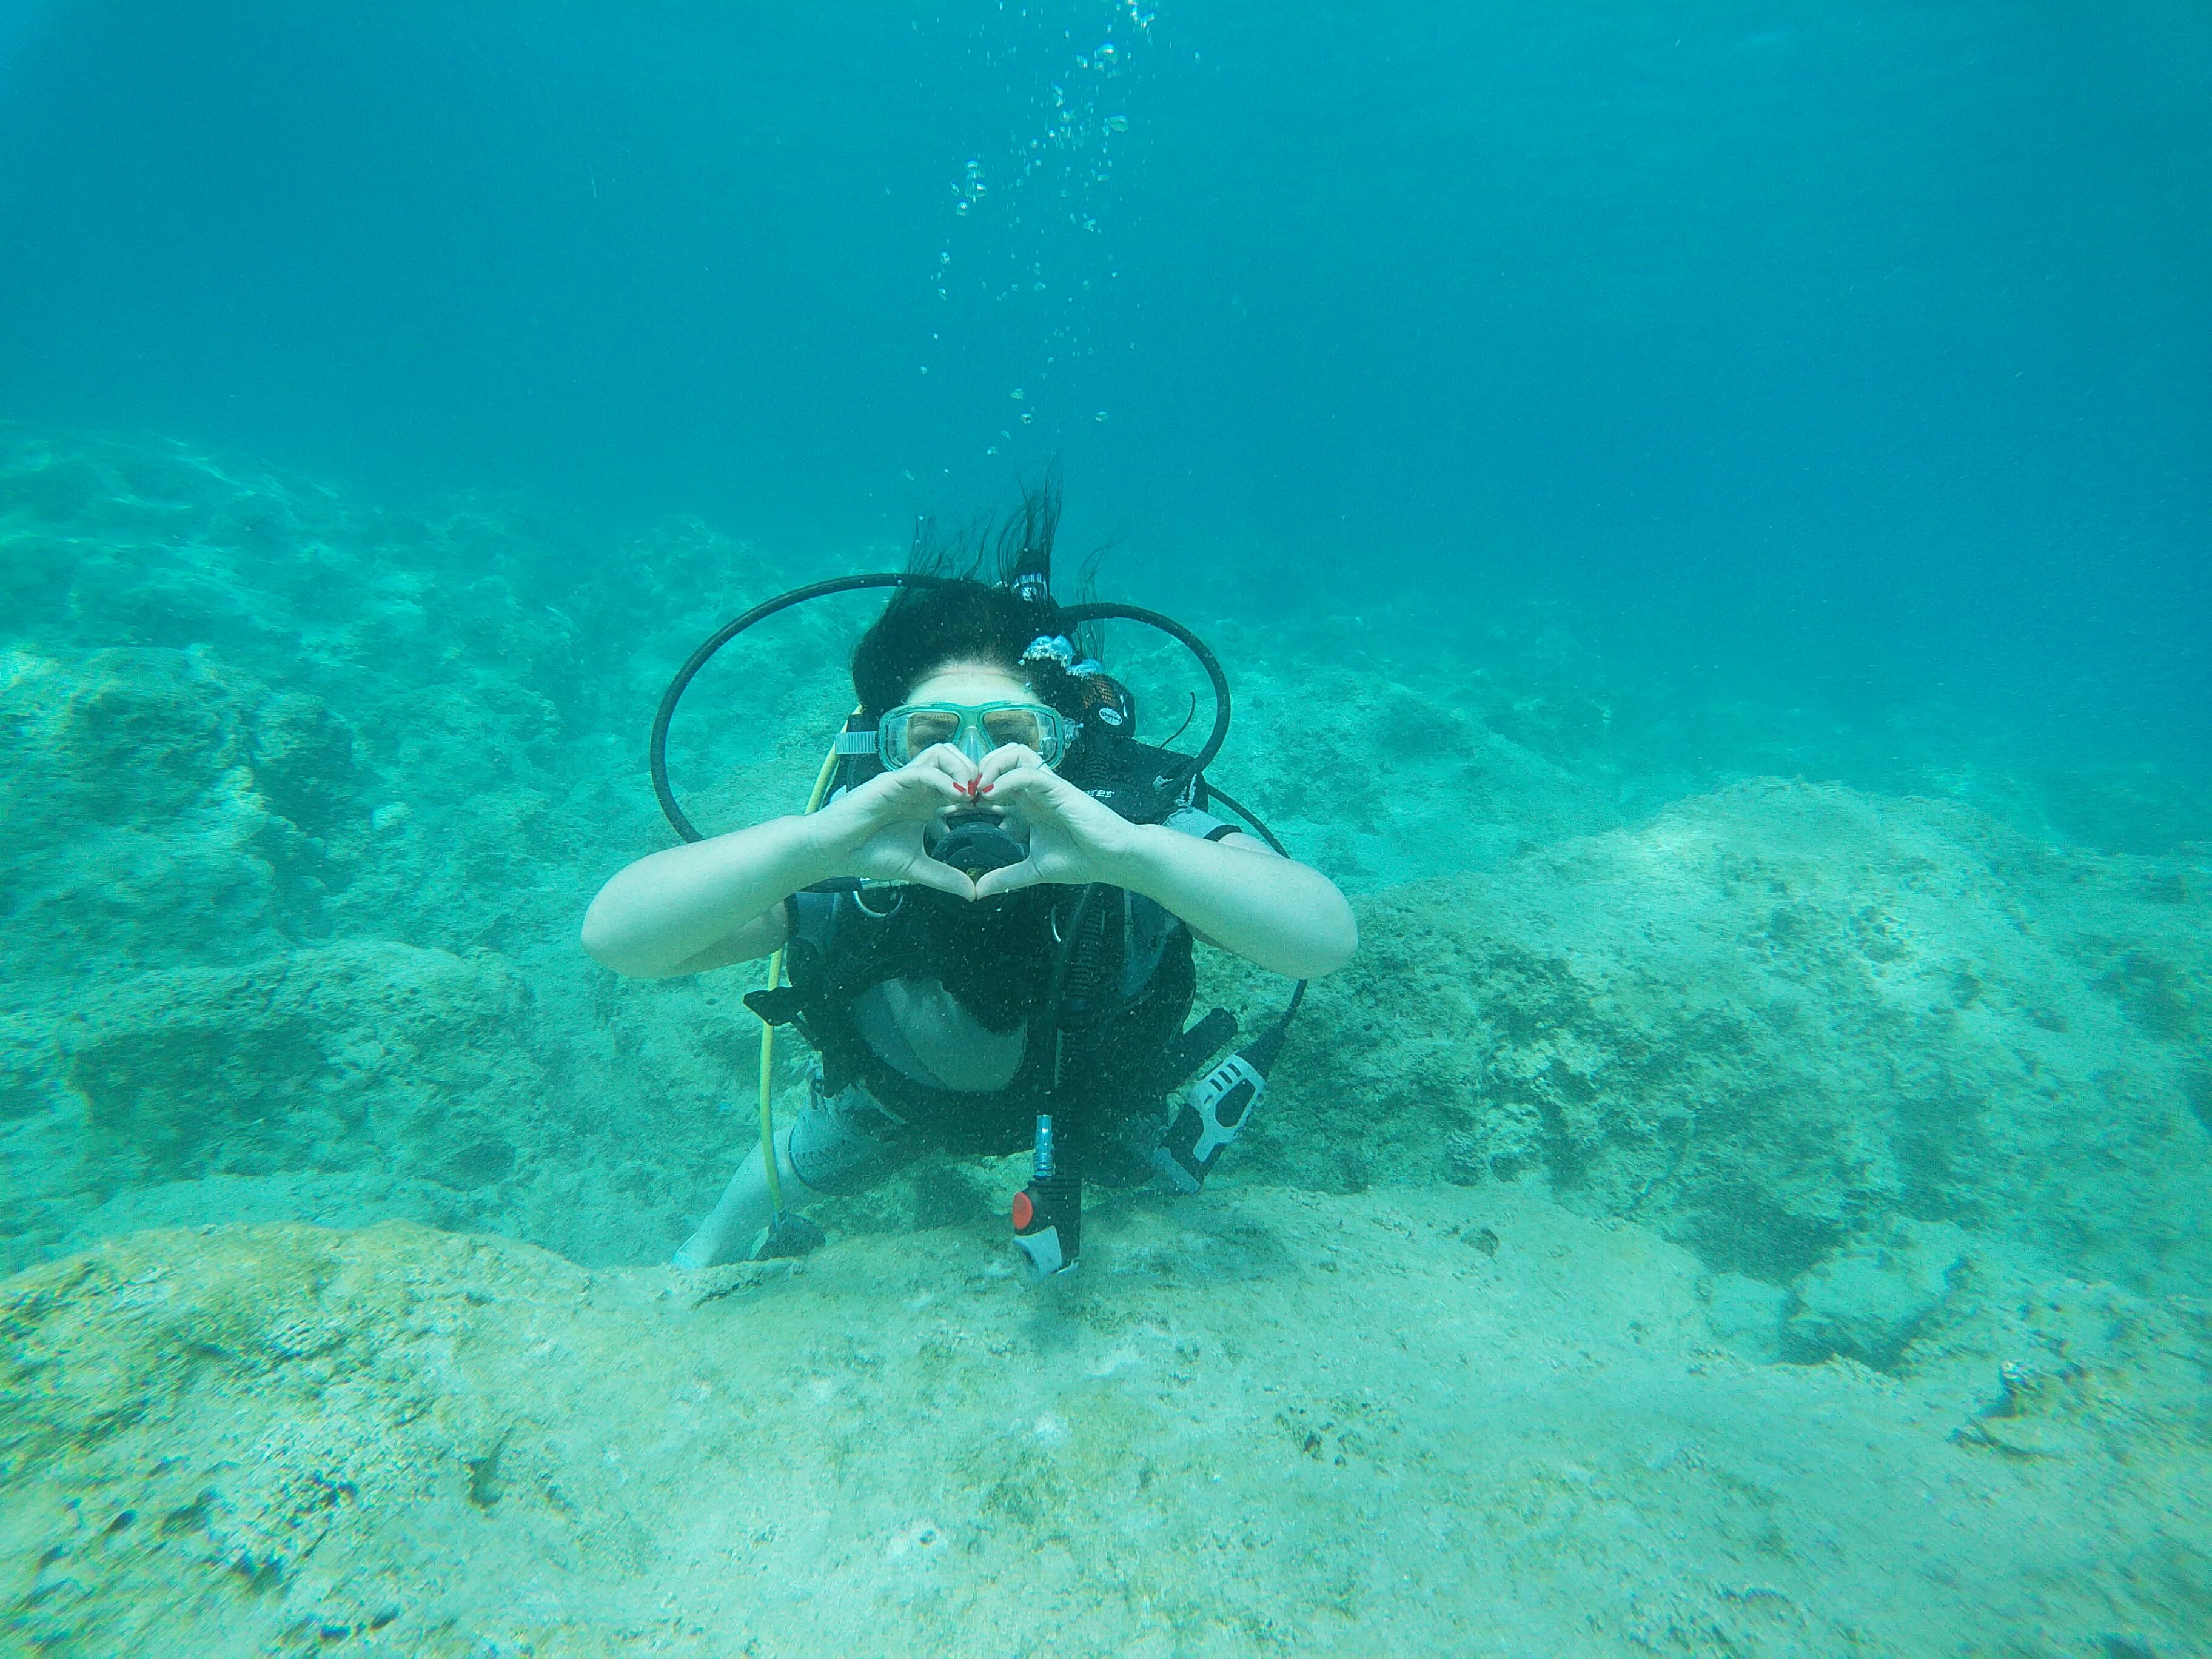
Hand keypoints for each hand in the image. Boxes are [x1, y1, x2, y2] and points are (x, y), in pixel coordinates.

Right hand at [814, 745, 978, 898]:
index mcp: (926, 801)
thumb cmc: (868, 855)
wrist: (833, 853)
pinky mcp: (890, 782)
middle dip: (976, 772)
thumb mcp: (915, 868)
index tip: (996, 809)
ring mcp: (904, 781)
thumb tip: (973, 893)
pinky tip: (956, 796)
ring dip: (962, 769)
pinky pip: (922, 770)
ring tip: (972, 795)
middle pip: (955, 758)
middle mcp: (917, 786)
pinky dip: (943, 778)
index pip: (960, 779)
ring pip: (941, 754)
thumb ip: (945, 877)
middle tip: (987, 798)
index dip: (981, 789)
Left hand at [970, 747, 1134, 898]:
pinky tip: (992, 795)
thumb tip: (979, 890)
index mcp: (1029, 804)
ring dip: (992, 766)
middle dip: (978, 769)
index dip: (973, 790)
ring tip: (977, 789)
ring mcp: (1048, 787)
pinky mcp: (1060, 788)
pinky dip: (1007, 779)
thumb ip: (1006, 875)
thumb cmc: (1082, 860)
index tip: (953, 808)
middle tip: (962, 794)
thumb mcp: (1034, 870)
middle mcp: (1036, 790)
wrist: (1115, 860)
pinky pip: (1029, 772)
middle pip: (1003, 756)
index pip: (996, 781)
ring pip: (1016, 753)